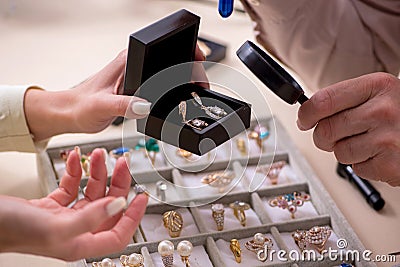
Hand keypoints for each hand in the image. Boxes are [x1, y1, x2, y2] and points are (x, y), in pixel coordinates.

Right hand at [0, 148, 147, 259]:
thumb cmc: (11, 231)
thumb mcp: (56, 226)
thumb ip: (91, 217)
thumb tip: (119, 205)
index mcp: (80, 243)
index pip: (118, 234)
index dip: (133, 216)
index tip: (142, 197)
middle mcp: (75, 231)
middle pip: (108, 207)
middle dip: (116, 183)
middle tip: (122, 163)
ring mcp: (63, 218)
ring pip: (91, 193)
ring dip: (96, 172)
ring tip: (99, 154)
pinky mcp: (51, 206)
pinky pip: (71, 187)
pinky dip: (76, 172)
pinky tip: (77, 159)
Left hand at [24, 50, 151, 140]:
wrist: (70, 115)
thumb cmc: (79, 107)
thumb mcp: (103, 106)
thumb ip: (125, 105)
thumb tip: (145, 106)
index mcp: (126, 61)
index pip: (154, 61)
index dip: (158, 78)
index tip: (144, 95)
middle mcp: (130, 67)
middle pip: (156, 76)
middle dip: (153, 94)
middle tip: (133, 106)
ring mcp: (131, 79)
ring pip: (153, 89)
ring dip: (148, 101)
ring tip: (129, 108)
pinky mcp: (132, 91)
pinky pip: (147, 97)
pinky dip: (143, 107)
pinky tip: (131, 112)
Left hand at [25, 46, 206, 140]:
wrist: (70, 113)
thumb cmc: (80, 106)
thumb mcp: (101, 107)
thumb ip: (123, 105)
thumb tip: (146, 105)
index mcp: (127, 61)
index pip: (161, 47)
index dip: (183, 50)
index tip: (198, 59)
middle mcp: (133, 64)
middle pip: (169, 59)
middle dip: (188, 67)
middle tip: (200, 85)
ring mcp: (135, 75)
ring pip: (165, 71)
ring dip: (180, 79)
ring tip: (193, 90)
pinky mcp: (136, 86)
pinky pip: (159, 83)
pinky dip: (171, 90)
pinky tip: (176, 99)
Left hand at [297, 72, 399, 185]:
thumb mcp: (380, 92)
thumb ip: (346, 99)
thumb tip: (307, 113)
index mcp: (376, 86)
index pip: (322, 102)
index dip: (305, 114)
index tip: (304, 120)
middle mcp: (382, 111)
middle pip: (324, 132)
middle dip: (325, 137)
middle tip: (339, 134)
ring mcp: (388, 140)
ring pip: (339, 153)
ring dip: (349, 151)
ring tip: (371, 141)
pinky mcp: (391, 166)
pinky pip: (357, 169)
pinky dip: (365, 164)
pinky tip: (382, 153)